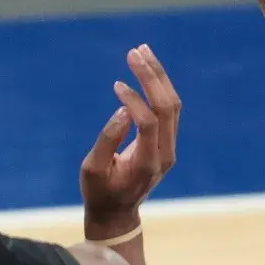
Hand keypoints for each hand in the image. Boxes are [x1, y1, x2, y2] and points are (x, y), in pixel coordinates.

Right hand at [80, 45, 180, 226]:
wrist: (117, 212)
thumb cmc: (99, 192)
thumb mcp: (92, 170)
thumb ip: (107, 140)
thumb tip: (124, 109)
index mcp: (147, 163)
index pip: (149, 122)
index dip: (134, 100)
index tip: (116, 85)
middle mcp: (165, 154)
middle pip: (168, 107)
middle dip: (152, 77)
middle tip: (134, 52)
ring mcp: (170, 148)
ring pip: (172, 104)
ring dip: (158, 76)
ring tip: (142, 52)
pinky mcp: (167, 141)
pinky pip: (169, 108)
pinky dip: (159, 86)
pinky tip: (147, 69)